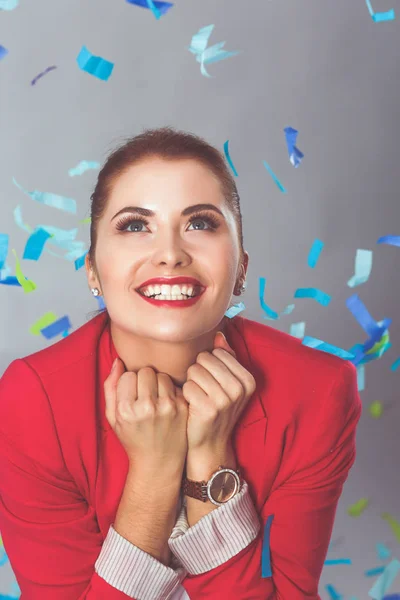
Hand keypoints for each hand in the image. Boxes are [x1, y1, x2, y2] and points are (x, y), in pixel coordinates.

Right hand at [104, 359, 188, 471]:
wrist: (158, 463)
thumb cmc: (133, 438)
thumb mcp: (113, 418)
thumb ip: (110, 388)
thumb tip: (118, 361)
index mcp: (126, 410)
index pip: (128, 375)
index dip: (129, 384)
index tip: (131, 396)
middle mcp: (147, 407)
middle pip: (146, 372)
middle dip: (144, 381)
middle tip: (144, 396)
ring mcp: (167, 407)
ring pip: (162, 376)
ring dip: (158, 384)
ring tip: (156, 400)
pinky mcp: (182, 408)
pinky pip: (175, 385)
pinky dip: (171, 391)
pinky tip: (167, 405)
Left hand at [182, 331, 255, 452]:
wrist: (210, 443)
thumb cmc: (216, 408)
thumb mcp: (227, 384)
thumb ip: (225, 357)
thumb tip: (219, 334)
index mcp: (248, 380)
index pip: (217, 352)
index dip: (209, 365)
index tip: (213, 383)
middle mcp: (240, 389)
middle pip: (204, 359)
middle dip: (198, 372)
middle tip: (204, 391)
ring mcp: (226, 400)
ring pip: (194, 371)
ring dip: (191, 383)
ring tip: (198, 397)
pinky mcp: (209, 409)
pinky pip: (188, 386)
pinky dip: (186, 395)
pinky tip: (192, 406)